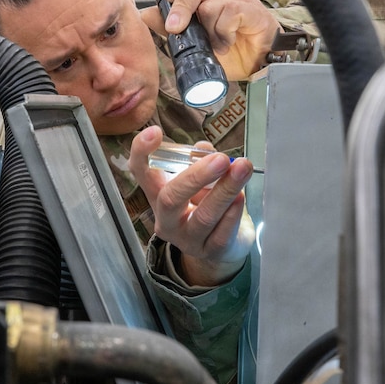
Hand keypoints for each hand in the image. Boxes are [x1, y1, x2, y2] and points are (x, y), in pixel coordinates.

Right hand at [128, 126, 256, 285]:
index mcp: (158, 195)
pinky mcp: (211, 251)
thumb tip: (203, 148)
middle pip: (171, 198)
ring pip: (204, 216)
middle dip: (196, 176)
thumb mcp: (201, 180)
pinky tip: (241, 197)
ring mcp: (187, 239)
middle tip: (221, 159)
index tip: (155, 131)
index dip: (142, 152)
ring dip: (225, 190)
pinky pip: (222, 232)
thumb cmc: (206, 204)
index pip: (142, 172)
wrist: (222, 247)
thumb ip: (200, 160)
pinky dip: (233, 212)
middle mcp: (167, 219)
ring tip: (243, 169)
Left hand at [140, 0, 279, 80]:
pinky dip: (223, 33)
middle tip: (175, 27)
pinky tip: (227, 42)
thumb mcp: (192, 42)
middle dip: (180, 5)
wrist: (257, 66)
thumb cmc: (230, 50)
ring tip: (216, 43)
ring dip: (208, 29)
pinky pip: (230, 13)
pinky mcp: (252, 10)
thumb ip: (169, 27)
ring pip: (210, 4)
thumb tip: (145, 14)